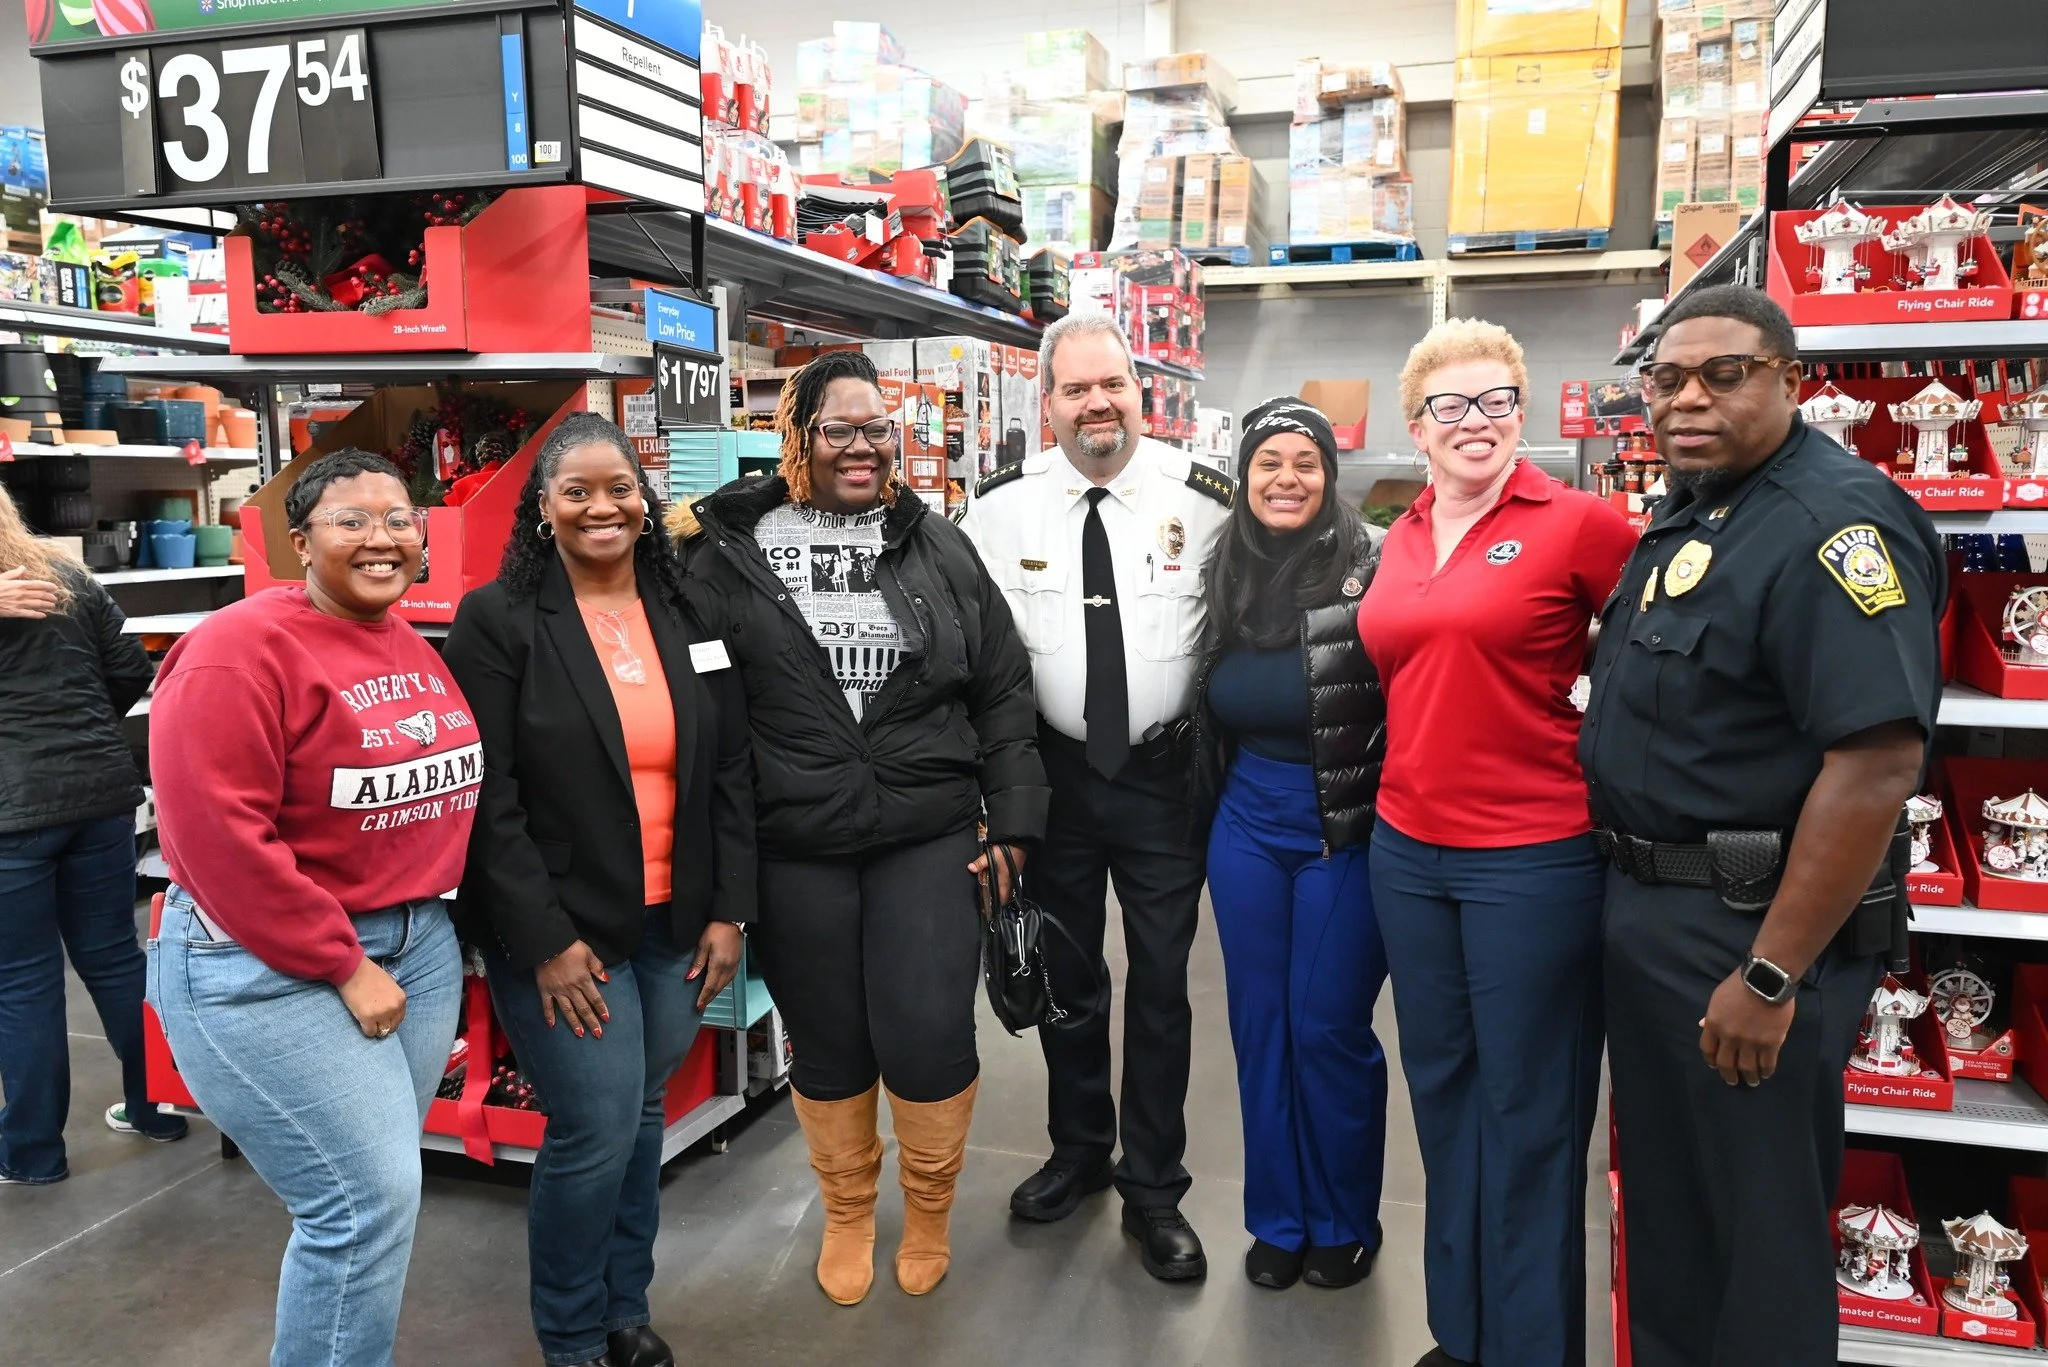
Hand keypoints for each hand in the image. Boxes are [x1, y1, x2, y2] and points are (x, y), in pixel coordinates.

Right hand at [0, 566, 59, 618]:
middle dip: (49, 597)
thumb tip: (23, 568)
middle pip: (40, 595)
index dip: (48, 586)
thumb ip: (14, 574)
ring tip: (52, 606)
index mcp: (18, 584)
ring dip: (47, 605)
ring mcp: (19, 604)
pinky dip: (37, 615)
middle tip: (55, 598)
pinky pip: (29, 614)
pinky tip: (43, 615)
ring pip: (37, 605)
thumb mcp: (2, 577)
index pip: (38, 584)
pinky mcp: (15, 612)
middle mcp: (21, 594)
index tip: (55, 588)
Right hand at [337, 957, 406, 1039]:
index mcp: (401, 999)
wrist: (353, 970)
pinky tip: (362, 1021)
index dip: (391, 1020)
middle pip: (391, 1027)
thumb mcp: (390, 986)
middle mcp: (393, 1008)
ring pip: (381, 1031)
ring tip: (368, 1021)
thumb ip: (392, 999)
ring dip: (375, 1028)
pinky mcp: (367, 1018)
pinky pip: (370, 1032)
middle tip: (374, 1021)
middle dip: (383, 1025)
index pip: (400, 1018)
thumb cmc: (370, 975)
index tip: (383, 1019)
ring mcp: (381, 1014)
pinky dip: (366, 1030)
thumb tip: (390, 1013)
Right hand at [535, 940, 608, 1036]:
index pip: (595, 998)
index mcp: (583, 980)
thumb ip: (597, 967)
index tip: (607, 1020)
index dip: (601, 1009)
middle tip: (598, 1034)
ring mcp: (557, 991)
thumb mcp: (588, 954)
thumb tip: (607, 979)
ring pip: (567, 1010)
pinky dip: (549, 1016)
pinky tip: (551, 1025)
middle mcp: (571, 988)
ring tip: (580, 1034)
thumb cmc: (570, 947)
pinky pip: (547, 1005)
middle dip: (591, 1022)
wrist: (548, 943)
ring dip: (574, 1023)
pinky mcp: (545, 990)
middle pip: (583, 1008)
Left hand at [689, 922, 743, 1011]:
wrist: (731, 919)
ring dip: (716, 992)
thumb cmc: (716, 929)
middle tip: (702, 1006)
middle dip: (709, 998)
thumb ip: (698, 962)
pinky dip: (723, 985)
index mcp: (719, 964)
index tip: (698, 1006)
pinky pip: (730, 978)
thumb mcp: (703, 944)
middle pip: (718, 988)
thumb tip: (690, 977)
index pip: (710, 986)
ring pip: (725, 984)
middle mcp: (728, 967)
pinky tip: (719, 985)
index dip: (703, 997)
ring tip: (708, 998)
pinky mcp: (737, 961)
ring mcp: (734, 965)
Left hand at [969, 843, 1027, 910]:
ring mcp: (1014, 876)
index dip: (995, 904)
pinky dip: (1003, 885)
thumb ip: (980, 863)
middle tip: (988, 903)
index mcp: (1004, 879)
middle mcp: (1010, 880)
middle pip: (1005, 896)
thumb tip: (970, 868)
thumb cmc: (1007, 848)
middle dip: (997, 900)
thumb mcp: (990, 855)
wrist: (1018, 841)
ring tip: (991, 894)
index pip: (1002, 898)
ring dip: (1001, 893)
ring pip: (1008, 889)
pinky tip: (997, 882)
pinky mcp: (1015, 871)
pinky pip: (1009, 882)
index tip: (988, 909)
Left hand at [1698, 970, 1795, 1086]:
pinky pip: (1767, 1063)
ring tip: (1751, 1081)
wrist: (1766, 979)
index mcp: (1714, 1024)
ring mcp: (1750, 1041)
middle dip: (1728, 1075)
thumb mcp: (1718, 997)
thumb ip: (1711, 1015)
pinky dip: (1766, 1071)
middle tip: (1732, 1081)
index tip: (1715, 1066)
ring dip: (1748, 1077)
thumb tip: (1702, 1026)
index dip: (1711, 1061)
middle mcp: (1730, 1037)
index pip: (1708, 1049)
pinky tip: (1765, 1074)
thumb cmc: (1740, 984)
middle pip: (1726, 1063)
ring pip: (1747, 1067)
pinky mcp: (1771, 1043)